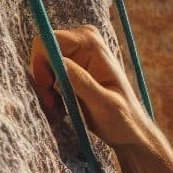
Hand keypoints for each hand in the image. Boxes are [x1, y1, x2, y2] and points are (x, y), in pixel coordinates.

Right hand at [29, 24, 153, 147]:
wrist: (130, 132)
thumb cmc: (124, 120)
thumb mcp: (104, 105)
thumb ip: (83, 82)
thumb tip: (59, 61)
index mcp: (91, 43)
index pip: (47, 41)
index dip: (42, 66)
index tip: (49, 92)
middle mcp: (82, 41)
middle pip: (42, 52)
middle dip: (44, 80)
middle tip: (53, 106)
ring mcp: (76, 52)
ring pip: (43, 65)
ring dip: (46, 90)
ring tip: (59, 111)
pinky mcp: (72, 66)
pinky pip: (48, 74)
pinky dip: (51, 92)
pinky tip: (62, 109)